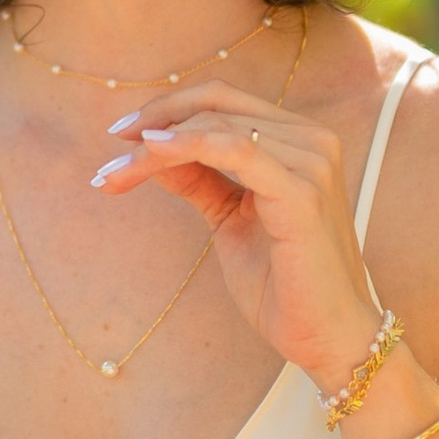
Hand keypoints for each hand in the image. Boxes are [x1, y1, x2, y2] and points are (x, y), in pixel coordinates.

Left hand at [91, 77, 386, 392]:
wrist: (326, 338)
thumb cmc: (283, 284)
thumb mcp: (229, 218)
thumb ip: (198, 178)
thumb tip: (150, 147)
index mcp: (299, 141)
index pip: (224, 100)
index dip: (169, 107)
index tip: (122, 134)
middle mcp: (312, 140)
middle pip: (217, 105)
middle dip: (155, 123)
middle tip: (111, 151)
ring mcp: (311, 163)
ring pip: (217, 126)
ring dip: (157, 145)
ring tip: (115, 172)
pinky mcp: (302, 193)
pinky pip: (237, 151)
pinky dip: (191, 144)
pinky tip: (154, 150)